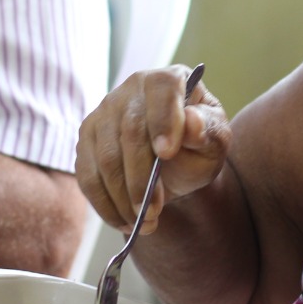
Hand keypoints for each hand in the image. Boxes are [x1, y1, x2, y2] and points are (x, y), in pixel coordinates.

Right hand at [75, 65, 229, 233]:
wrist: (176, 165)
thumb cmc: (198, 146)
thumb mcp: (215, 140)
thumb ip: (208, 130)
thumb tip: (192, 123)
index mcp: (167, 81)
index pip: (163, 91)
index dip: (163, 121)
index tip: (167, 154)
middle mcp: (131, 89)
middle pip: (130, 132)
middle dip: (141, 177)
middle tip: (155, 211)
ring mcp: (104, 114)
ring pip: (105, 157)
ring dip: (122, 196)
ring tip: (144, 222)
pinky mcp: (87, 141)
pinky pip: (87, 175)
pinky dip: (104, 203)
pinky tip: (124, 221)